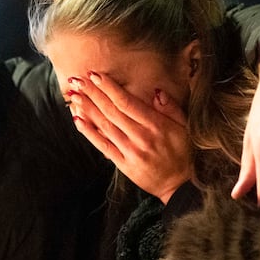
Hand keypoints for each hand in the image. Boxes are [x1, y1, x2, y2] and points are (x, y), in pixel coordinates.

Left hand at [66, 71, 192, 202]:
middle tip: (77, 80)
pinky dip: (89, 132)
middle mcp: (141, 137)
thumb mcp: (185, 127)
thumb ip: (170, 108)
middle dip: (93, 94)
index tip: (95, 75)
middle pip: (112, 112)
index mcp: (156, 125)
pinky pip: (103, 146)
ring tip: (74, 96)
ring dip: (87, 109)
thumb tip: (156, 91)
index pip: (127, 102)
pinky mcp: (123, 164)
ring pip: (105, 126)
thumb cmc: (183, 152)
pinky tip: (78, 120)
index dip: (109, 88)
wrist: (179, 184)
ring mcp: (131, 152)